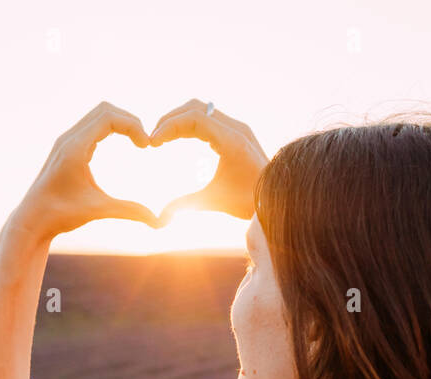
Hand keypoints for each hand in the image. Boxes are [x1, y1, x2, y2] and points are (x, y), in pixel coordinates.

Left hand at [12, 102, 159, 240]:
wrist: (32, 220)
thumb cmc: (60, 215)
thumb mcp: (98, 211)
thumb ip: (129, 211)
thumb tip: (158, 221)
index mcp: (75, 147)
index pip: (109, 117)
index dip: (133, 126)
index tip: (147, 146)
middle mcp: (69, 138)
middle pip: (105, 109)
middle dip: (129, 121)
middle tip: (144, 143)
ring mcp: (66, 141)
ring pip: (98, 114)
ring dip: (120, 123)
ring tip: (137, 142)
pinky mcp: (66, 147)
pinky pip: (92, 125)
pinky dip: (110, 128)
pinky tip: (122, 145)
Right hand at [151, 100, 267, 220]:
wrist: (278, 200)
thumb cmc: (248, 202)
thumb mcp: (214, 201)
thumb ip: (185, 205)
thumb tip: (158, 218)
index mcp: (232, 141)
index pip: (195, 118)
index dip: (169, 127)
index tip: (152, 143)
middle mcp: (237, 128)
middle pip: (196, 108)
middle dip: (170, 120)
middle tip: (153, 139)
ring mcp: (238, 127)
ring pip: (202, 109)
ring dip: (180, 119)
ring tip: (162, 138)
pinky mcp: (238, 132)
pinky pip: (210, 118)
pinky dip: (191, 123)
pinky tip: (178, 139)